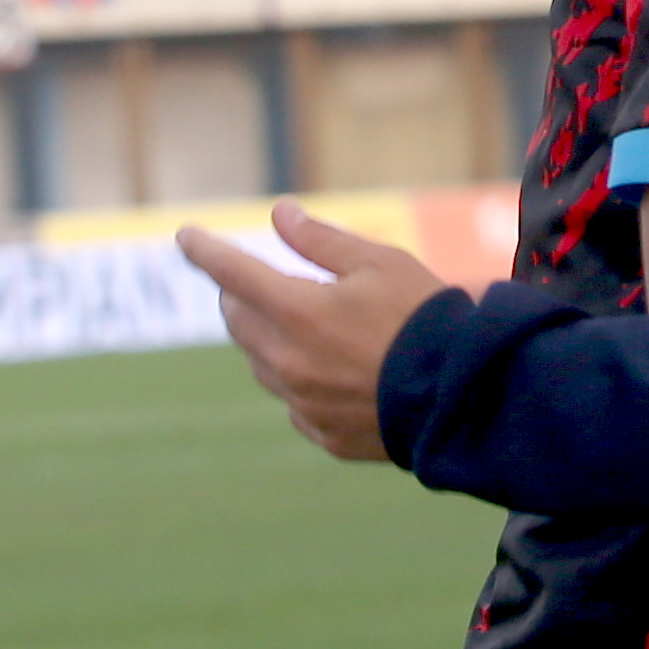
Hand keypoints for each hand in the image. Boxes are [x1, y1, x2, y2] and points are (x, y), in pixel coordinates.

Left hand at [178, 202, 445, 460]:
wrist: (463, 396)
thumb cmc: (424, 316)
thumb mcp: (380, 262)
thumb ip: (321, 240)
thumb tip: (279, 215)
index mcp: (297, 310)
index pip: (231, 273)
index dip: (205, 250)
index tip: (185, 235)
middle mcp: (286, 361)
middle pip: (238, 321)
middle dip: (241, 295)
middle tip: (262, 281)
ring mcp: (300, 402)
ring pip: (261, 362)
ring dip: (270, 337)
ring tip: (311, 323)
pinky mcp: (320, 433)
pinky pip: (293, 401)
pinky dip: (301, 378)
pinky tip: (338, 371)